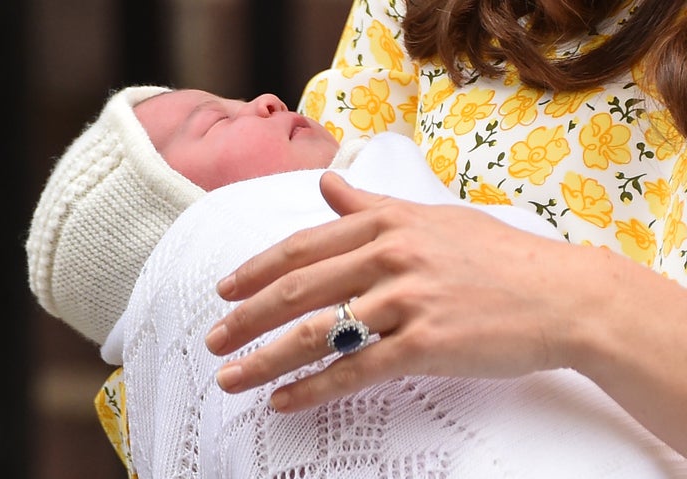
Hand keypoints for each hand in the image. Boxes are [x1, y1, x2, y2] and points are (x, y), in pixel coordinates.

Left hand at [206, 172, 578, 411]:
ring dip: (266, 358)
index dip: (257, 270)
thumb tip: (327, 183)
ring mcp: (408, 300)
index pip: (304, 246)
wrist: (562, 294)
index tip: (224, 291)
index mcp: (387, 222)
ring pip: (318, 331)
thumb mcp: (431, 217)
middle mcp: (391, 256)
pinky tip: (285, 402)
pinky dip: (314, 388)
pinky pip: (357, 369)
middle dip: (247, 317)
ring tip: (231, 377)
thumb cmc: (499, 255)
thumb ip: (372, 203)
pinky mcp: (427, 344)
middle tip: (213, 339)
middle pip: (299, 288)